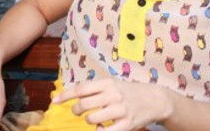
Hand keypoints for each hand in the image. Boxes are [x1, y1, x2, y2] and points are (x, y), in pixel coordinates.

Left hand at [54, 78, 170, 130]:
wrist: (154, 99)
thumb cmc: (128, 91)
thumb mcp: (111, 83)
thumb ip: (93, 88)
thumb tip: (71, 93)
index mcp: (107, 83)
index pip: (80, 89)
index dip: (65, 95)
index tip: (55, 101)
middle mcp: (113, 95)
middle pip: (83, 105)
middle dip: (75, 110)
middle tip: (77, 111)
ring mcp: (120, 110)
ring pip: (92, 119)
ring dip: (88, 120)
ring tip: (92, 118)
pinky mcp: (127, 124)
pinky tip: (100, 128)